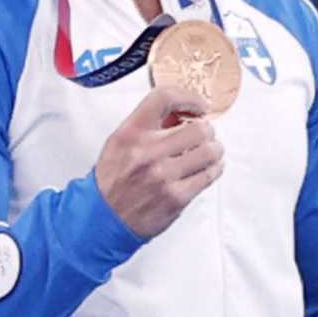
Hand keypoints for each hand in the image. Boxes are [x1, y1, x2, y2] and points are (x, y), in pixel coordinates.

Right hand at [95, 86, 225, 238]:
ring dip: (214, 150)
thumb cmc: (113, 180)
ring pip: (210, 151)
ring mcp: (163, 176)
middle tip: (204, 136)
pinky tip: (208, 168)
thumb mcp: (120, 143)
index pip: (165, 98)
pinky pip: (209, 175)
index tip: (200, 106)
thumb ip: (148, 125)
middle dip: (206, 131)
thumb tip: (183, 113)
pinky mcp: (176, 197)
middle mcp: (147, 152)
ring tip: (209, 152)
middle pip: (198, 127)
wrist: (103, 219)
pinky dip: (214, 169)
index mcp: (131, 133)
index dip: (189, 97)